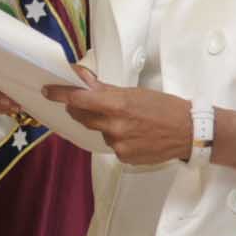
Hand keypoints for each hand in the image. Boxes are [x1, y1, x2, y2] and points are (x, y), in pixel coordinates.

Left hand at [41, 67, 190, 164]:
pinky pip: (112, 145)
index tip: (47, 90)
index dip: (60, 94)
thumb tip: (81, 77)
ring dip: (104, 124)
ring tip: (127, 121)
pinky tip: (134, 135)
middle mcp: (115, 126)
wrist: (189, 132)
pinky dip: (117, 138)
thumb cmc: (164, 107)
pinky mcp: (124, 158)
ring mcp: (118, 144)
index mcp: (117, 105)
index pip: (79, 98)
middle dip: (80, 108)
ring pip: (99, 131)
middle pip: (83, 116)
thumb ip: (105, 89)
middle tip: (86, 102)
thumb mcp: (134, 92)